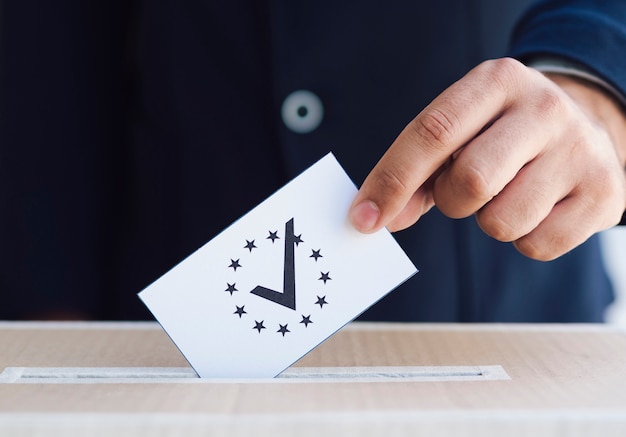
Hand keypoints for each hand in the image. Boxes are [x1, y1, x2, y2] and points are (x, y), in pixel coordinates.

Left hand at [349, 58, 625, 260]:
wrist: (581, 130)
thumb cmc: (501, 135)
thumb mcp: (460, 132)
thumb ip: (415, 173)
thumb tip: (376, 218)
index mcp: (497, 81)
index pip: (431, 132)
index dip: (391, 180)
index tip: (363, 219)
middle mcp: (544, 108)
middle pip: (469, 182)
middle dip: (450, 201)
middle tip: (461, 191)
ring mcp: (580, 151)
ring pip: (500, 222)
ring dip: (488, 220)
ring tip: (507, 193)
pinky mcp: (604, 194)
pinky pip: (535, 246)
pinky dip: (523, 239)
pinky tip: (537, 208)